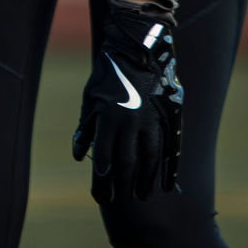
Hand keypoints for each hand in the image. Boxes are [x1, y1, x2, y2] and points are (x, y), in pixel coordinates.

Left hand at [72, 10, 182, 203]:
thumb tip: (79, 156)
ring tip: (142, 196)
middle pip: (127, 164)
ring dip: (145, 181)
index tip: (101, 196)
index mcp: (108, 119)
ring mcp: (150, 120)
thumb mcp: (90, 99)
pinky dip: (167, 168)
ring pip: (150, 159)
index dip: (101, 181)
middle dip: (123, 186)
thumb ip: (85, 128)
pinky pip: (168, 148)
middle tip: (121, 200)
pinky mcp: (166, 116)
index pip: (103, 159)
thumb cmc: (108, 75)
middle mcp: (129, 123)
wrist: (136, 48)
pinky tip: (165, 183)